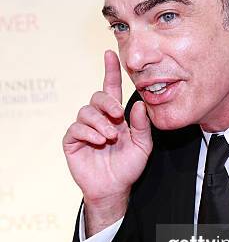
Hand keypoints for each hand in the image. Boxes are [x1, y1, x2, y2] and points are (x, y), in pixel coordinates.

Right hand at [62, 50, 152, 205]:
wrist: (114, 188)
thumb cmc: (128, 166)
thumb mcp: (142, 146)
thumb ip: (142, 126)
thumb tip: (140, 104)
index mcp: (115, 116)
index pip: (111, 88)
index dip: (110, 70)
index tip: (110, 53)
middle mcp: (98, 118)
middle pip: (97, 97)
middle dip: (107, 103)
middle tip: (118, 116)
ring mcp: (84, 129)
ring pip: (86, 111)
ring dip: (99, 122)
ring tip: (110, 137)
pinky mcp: (72, 140)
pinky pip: (76, 128)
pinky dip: (89, 132)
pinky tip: (99, 141)